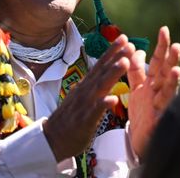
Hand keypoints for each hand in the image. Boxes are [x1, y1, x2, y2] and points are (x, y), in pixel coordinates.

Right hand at [44, 34, 135, 160]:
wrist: (51, 140)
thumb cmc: (69, 119)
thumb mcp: (81, 97)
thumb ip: (92, 85)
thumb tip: (100, 72)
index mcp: (86, 86)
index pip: (100, 65)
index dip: (112, 52)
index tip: (123, 38)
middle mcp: (85, 91)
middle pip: (102, 71)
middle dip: (116, 56)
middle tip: (129, 43)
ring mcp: (85, 104)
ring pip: (100, 86)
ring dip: (112, 74)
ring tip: (125, 62)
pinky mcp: (85, 120)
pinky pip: (95, 111)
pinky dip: (103, 104)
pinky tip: (113, 99)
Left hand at [128, 25, 179, 157]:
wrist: (141, 142)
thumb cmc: (142, 114)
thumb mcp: (136, 89)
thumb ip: (136, 71)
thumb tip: (135, 50)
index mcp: (151, 83)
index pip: (157, 61)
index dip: (160, 46)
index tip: (163, 29)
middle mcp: (159, 91)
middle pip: (165, 70)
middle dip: (169, 55)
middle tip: (174, 41)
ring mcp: (161, 104)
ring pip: (168, 86)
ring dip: (173, 73)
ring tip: (177, 59)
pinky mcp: (161, 117)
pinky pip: (165, 105)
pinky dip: (169, 95)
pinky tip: (174, 80)